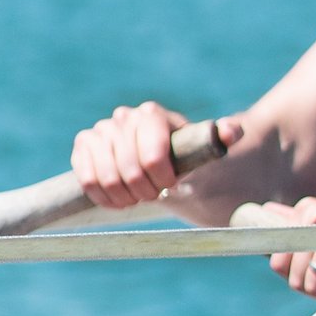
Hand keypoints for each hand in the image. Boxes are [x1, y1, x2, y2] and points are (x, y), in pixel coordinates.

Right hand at [70, 102, 241, 211]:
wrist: (163, 163)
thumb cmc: (185, 158)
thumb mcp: (206, 150)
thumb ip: (224, 136)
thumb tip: (232, 131)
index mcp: (152, 115)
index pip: (151, 155)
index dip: (161, 179)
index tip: (171, 185)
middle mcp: (123, 118)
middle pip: (127, 169)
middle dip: (144, 191)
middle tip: (155, 195)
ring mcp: (101, 131)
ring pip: (105, 175)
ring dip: (124, 196)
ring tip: (138, 198)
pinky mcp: (84, 146)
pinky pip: (86, 178)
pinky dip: (103, 196)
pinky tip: (118, 200)